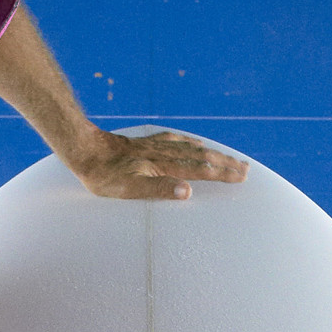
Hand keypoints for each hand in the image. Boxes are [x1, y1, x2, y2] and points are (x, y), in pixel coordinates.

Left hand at [69, 128, 246, 201]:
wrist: (85, 150)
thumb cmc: (105, 176)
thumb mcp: (129, 189)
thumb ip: (159, 190)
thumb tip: (188, 191)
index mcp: (163, 167)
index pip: (200, 170)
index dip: (222, 174)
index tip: (242, 177)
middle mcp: (164, 154)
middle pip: (201, 158)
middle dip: (225, 164)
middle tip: (246, 168)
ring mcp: (156, 146)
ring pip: (192, 149)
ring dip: (213, 153)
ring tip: (229, 157)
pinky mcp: (147, 143)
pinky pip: (176, 140)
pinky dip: (191, 142)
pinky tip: (195, 142)